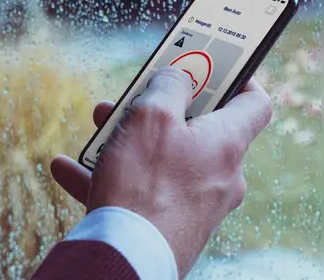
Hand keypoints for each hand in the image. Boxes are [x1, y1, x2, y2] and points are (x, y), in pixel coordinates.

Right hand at [50, 69, 273, 277]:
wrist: (127, 259)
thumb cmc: (144, 185)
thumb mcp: (151, 116)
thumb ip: (169, 84)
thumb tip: (179, 74)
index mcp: (227, 144)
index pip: (254, 104)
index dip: (239, 77)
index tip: (215, 64)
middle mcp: (220, 176)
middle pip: (197, 129)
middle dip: (160, 108)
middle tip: (134, 96)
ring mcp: (195, 205)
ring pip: (163, 159)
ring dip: (128, 141)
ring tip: (96, 130)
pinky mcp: (169, 226)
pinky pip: (141, 192)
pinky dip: (108, 176)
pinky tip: (69, 168)